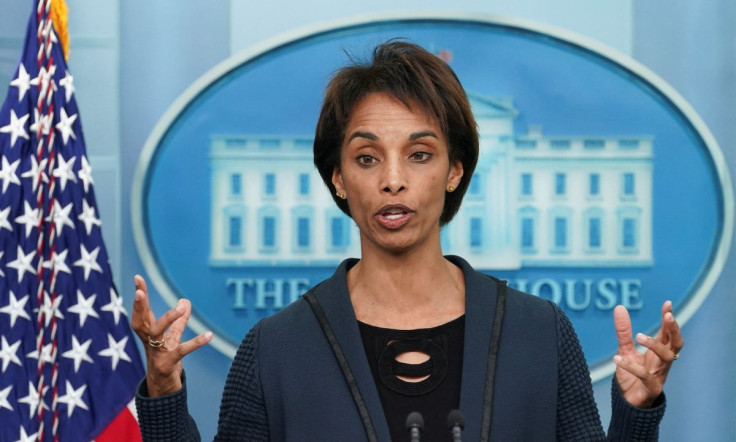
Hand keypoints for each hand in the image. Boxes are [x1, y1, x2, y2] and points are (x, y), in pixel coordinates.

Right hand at [130, 275, 212, 396]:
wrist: (163, 388)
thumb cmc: (166, 358)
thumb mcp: (173, 337)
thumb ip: (180, 320)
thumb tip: (185, 300)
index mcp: (149, 332)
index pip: (143, 311)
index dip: (140, 295)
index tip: (138, 277)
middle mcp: (149, 341)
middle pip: (140, 321)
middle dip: (139, 306)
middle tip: (139, 291)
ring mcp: (156, 353)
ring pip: (157, 333)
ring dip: (168, 319)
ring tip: (181, 307)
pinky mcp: (168, 363)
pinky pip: (182, 351)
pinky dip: (196, 342)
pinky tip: (209, 335)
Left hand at [612, 301, 683, 407]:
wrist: (629, 401)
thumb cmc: (632, 375)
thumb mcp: (625, 349)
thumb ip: (624, 331)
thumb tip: (620, 307)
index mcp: (659, 352)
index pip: (668, 333)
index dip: (669, 320)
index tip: (667, 304)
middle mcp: (662, 362)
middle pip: (676, 344)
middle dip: (674, 329)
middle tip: (667, 316)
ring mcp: (659, 374)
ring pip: (667, 358)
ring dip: (655, 345)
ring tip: (638, 336)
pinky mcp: (651, 387)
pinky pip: (645, 375)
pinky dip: (631, 366)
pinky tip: (617, 358)